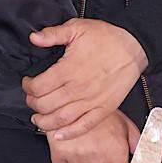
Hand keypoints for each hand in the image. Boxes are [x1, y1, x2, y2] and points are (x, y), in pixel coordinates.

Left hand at [22, 18, 147, 139]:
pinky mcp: (104, 109)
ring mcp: (92, 101)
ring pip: (61, 119)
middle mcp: (78, 89)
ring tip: (37, 119)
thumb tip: (33, 38)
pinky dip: (69, 133)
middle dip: (33, 104)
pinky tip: (58, 135)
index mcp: (69, 69)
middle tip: (31, 99)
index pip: (39, 86)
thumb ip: (53, 34)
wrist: (133, 46)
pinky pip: (84, 126)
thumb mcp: (76, 28)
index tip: (27, 83)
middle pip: (46, 105)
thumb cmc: (106, 37)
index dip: (28, 86)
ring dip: (45, 122)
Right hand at [48, 110, 139, 162]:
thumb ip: (134, 142)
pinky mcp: (59, 150)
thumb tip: (140, 158)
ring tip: (81, 160)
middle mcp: (97, 156)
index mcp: (116, 151)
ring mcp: (77, 154)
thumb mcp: (123, 123)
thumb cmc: (98, 110)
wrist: (73, 96)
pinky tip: (69, 154)